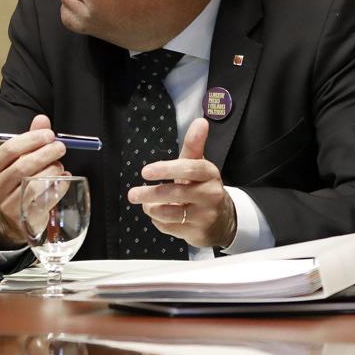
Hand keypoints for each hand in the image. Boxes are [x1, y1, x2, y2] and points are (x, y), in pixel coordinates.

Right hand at [0, 115, 67, 248]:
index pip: (8, 150)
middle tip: (60, 147)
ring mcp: (7, 204)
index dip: (30, 140)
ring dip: (51, 171)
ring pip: (32, 185)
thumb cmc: (17, 180)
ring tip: (60, 165)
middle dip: (45, 154)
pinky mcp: (23, 217)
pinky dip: (58, 187)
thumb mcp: (20, 158)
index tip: (49, 134)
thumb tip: (42, 119)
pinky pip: (44, 200)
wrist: (13, 217)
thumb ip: (30, 139)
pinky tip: (64, 179)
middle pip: (21, 167)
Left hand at [127, 118, 236, 247]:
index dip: (167, 169)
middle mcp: (211, 194)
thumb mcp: (197, 165)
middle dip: (151, 194)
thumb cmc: (202, 187)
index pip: (190, 168)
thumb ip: (194, 144)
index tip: (145, 172)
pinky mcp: (198, 233)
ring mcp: (206, 215)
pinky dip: (159, 221)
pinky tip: (160, 215)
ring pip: (170, 212)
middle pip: (176, 192)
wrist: (222, 220)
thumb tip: (201, 121)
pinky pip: (169, 227)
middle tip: (133, 194)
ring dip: (153, 208)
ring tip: (146, 204)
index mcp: (209, 174)